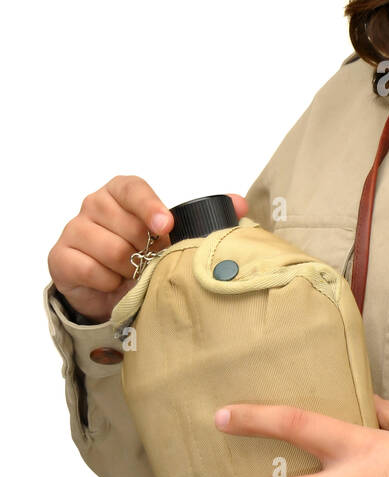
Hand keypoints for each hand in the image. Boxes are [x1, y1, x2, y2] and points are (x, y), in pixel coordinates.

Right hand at [47, 176, 247, 320]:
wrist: (111, 288)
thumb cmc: (144, 253)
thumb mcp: (175, 235)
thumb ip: (208, 216)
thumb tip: (239, 205)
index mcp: (122, 191)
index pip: (132, 188)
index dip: (149, 206)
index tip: (167, 226)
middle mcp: (94, 204)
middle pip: (125, 224)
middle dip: (145, 249)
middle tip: (151, 260)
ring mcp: (74, 229)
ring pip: (110, 250)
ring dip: (128, 269)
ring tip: (133, 272)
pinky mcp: (60, 257)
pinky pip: (89, 270)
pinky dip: (108, 282)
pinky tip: (113, 283)